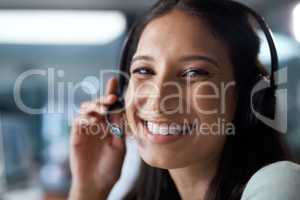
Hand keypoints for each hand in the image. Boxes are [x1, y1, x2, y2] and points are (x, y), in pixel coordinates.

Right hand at [68, 78, 125, 199]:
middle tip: (111, 98)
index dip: (111, 93)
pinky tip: (93, 122)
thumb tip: (118, 109)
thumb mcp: (119, 146)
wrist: (97, 183)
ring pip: (86, 109)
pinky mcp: (76, 135)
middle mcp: (98, 124)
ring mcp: (86, 129)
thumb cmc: (111, 167)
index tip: (113, 81)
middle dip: (103, 99)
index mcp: (110, 125)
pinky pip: (78, 120)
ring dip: (94, 107)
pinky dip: (85, 118)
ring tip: (102, 111)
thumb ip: (118, 129)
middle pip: (98, 104)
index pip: (110, 107)